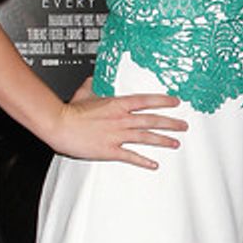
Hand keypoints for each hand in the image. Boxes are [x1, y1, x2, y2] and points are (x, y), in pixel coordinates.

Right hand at [48, 77, 185, 167]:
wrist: (60, 125)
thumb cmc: (70, 111)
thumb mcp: (84, 92)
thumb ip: (94, 85)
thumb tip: (96, 78)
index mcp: (116, 104)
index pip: (146, 101)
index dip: (163, 101)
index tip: (176, 102)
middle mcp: (121, 119)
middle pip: (152, 120)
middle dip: (170, 123)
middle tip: (183, 125)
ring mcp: (117, 135)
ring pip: (146, 137)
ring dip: (163, 140)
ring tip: (175, 143)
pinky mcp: (110, 150)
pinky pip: (131, 156)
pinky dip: (144, 161)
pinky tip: (153, 164)